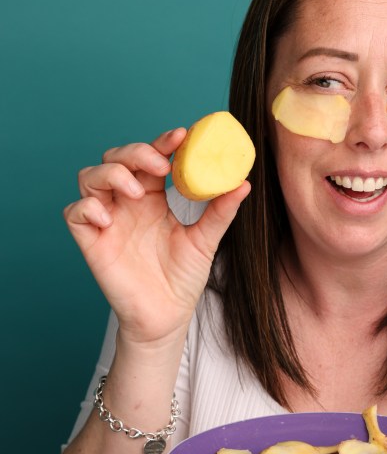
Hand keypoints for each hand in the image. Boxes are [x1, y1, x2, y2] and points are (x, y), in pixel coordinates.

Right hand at [63, 128, 249, 345]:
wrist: (168, 317)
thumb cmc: (183, 278)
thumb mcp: (206, 241)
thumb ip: (220, 212)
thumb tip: (244, 183)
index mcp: (153, 197)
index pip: (151, 157)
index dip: (162, 142)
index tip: (182, 136)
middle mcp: (127, 203)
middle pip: (116, 158)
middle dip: (135, 153)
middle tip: (161, 167)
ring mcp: (107, 219)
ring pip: (90, 177)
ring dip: (112, 174)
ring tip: (138, 192)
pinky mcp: (91, 241)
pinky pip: (75, 213)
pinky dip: (88, 207)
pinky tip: (110, 218)